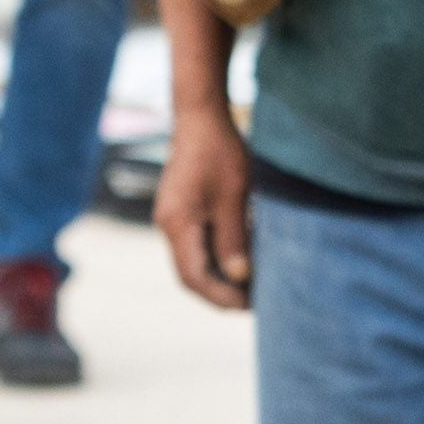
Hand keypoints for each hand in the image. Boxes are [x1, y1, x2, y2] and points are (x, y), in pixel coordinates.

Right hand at [158, 109, 255, 308]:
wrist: (201, 117)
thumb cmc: (220, 152)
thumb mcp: (235, 196)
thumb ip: (234, 239)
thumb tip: (240, 277)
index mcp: (177, 224)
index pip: (194, 277)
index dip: (221, 296)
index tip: (249, 305)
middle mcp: (169, 225)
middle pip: (190, 274)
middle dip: (221, 292)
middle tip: (255, 301)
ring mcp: (173, 218)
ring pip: (194, 260)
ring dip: (220, 276)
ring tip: (253, 284)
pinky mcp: (182, 210)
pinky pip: (197, 244)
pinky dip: (218, 257)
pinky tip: (243, 258)